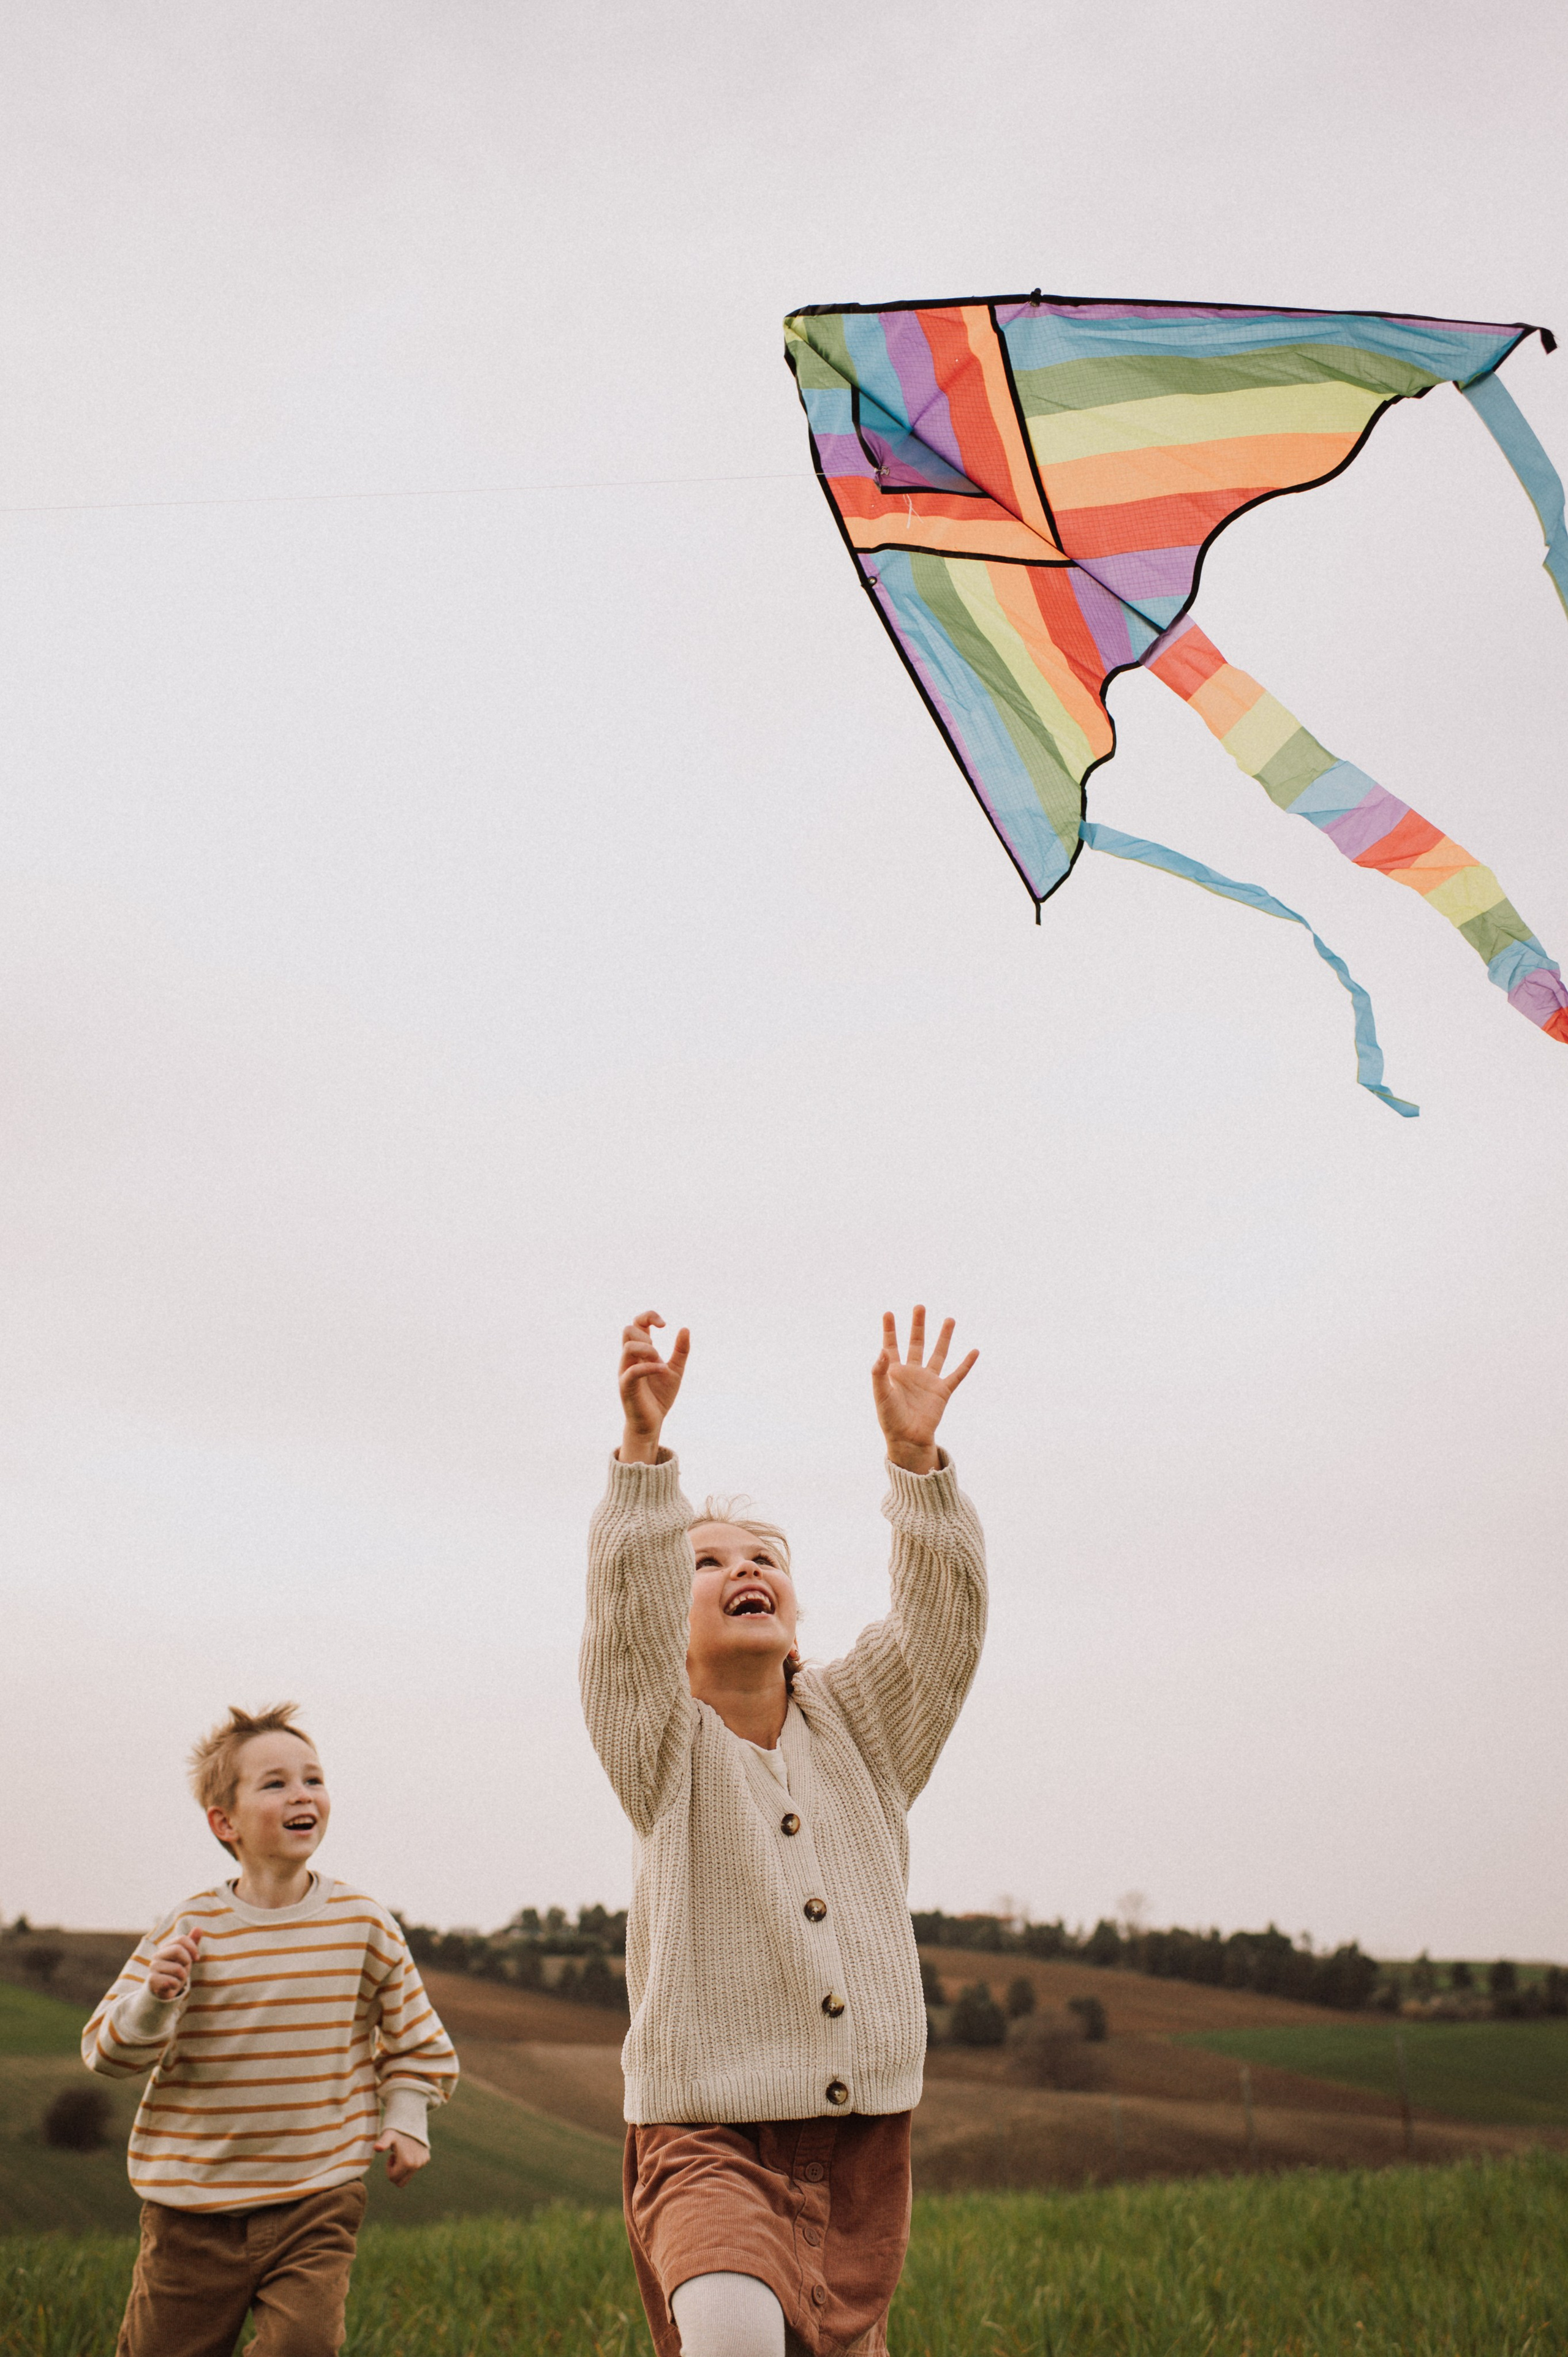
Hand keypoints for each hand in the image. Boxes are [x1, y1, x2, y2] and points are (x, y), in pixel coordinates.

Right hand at [147, 1928, 202, 2000]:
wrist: (164, 1990)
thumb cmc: (176, 1971)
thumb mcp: (186, 1957)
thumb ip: (192, 1943)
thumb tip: (199, 1928)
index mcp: (166, 1947)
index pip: (181, 1939)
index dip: (193, 1948)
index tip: (196, 1958)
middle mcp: (157, 1955)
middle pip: (177, 1949)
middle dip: (187, 1961)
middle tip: (184, 1970)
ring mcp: (153, 1967)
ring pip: (177, 1968)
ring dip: (182, 1977)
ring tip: (176, 1979)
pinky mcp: (151, 1980)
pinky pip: (170, 1981)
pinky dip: (175, 1985)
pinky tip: (170, 1986)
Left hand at [374, 2129, 428, 2187]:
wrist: (412, 2120)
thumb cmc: (397, 2130)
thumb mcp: (388, 2136)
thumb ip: (383, 2143)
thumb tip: (376, 2148)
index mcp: (407, 2163)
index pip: (393, 2179)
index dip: (389, 2168)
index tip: (391, 2156)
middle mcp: (416, 2165)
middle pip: (401, 2182)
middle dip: (396, 2172)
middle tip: (395, 2156)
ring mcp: (422, 2162)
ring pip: (408, 2176)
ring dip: (403, 2167)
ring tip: (402, 2153)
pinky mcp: (426, 2159)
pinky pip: (415, 2168)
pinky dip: (410, 2163)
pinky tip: (409, 2149)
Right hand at [618, 1311, 689, 1464]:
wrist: (653, 1422)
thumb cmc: (660, 1396)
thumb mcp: (676, 1370)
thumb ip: (680, 1351)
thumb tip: (685, 1328)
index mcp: (640, 1352)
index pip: (637, 1323)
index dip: (649, 1316)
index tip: (664, 1325)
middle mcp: (630, 1358)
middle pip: (628, 1330)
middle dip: (646, 1332)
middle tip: (658, 1350)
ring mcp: (626, 1371)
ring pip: (628, 1347)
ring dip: (647, 1349)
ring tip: (659, 1360)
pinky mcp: (626, 1386)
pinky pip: (632, 1371)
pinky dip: (649, 1367)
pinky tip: (662, 1370)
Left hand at [872, 1307, 977, 1473]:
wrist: (907, 1439)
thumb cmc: (890, 1418)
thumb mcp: (881, 1393)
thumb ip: (879, 1372)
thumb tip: (881, 1351)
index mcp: (894, 1372)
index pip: (891, 1346)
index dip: (889, 1330)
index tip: (888, 1313)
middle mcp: (912, 1372)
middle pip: (916, 1343)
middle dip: (918, 1326)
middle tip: (920, 1307)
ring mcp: (928, 1381)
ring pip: (938, 1354)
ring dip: (943, 1337)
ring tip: (950, 1319)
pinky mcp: (942, 1391)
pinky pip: (957, 1375)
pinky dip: (966, 1364)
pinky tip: (974, 1351)